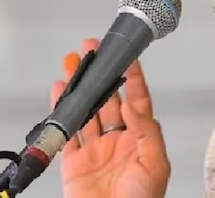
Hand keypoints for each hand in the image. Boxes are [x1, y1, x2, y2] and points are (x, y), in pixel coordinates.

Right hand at [51, 38, 169, 197]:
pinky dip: (60, 111)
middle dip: (100, 74)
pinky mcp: (73, 163)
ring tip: (73, 63)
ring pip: (85, 111)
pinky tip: (58, 92)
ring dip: (79, 87)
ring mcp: (94, 150)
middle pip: (107, 99)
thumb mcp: (156, 164)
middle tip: (93, 49)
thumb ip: (146, 131)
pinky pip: (65, 132)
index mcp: (139, 139)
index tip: (127, 55)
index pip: (137, 100)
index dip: (132, 76)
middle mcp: (117, 140)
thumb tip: (132, 104)